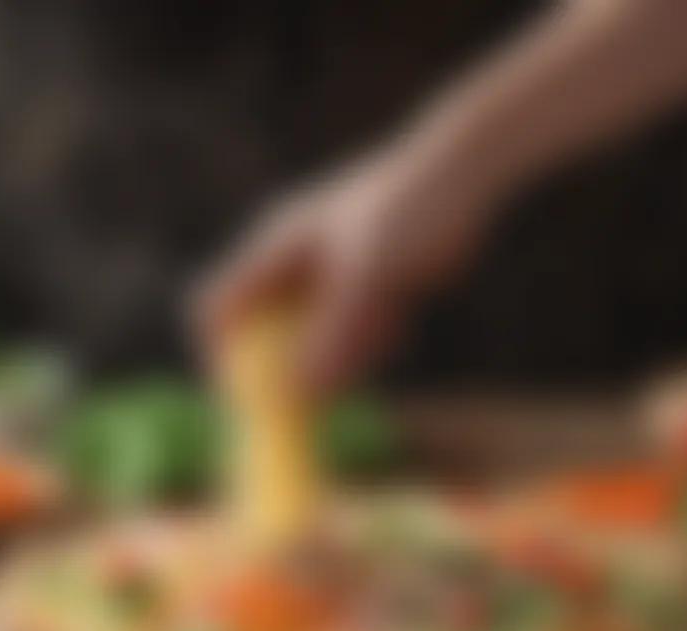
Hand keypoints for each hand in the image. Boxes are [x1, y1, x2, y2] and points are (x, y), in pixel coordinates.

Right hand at [198, 146, 491, 393]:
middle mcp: (295, 267)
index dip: (222, 357)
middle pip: (267, 336)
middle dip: (287, 370)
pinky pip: (353, 336)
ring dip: (340, 355)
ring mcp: (331, 279)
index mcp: (274, 249)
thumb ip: (334, 333)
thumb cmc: (408, 208)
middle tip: (314, 401)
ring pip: (315, 343)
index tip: (244, 402)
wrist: (466, 173)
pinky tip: (399, 317)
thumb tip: (300, 394)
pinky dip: (370, 342)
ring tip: (380, 323)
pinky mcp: (366, 289)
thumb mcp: (368, 276)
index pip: (220, 310)